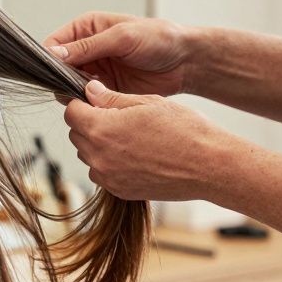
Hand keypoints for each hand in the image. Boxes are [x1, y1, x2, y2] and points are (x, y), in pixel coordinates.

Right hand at [44, 12, 195, 96]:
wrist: (185, 62)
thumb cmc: (159, 39)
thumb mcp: (122, 37)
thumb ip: (89, 46)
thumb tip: (56, 54)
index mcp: (87, 28)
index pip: (55, 43)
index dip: (49, 57)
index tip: (53, 70)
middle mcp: (87, 49)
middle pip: (58, 67)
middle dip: (62, 77)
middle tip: (75, 84)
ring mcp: (95, 70)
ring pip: (69, 84)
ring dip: (74, 91)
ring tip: (90, 92)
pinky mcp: (104, 88)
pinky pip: (86, 97)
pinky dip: (87, 101)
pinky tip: (98, 100)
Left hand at [64, 80, 240, 200]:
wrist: (210, 166)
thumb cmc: (184, 130)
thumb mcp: (147, 103)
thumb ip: (111, 98)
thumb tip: (90, 90)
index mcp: (101, 129)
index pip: (71, 112)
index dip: (81, 103)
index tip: (95, 101)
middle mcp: (98, 156)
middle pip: (76, 134)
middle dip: (89, 123)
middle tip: (116, 117)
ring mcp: (108, 176)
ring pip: (88, 154)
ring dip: (99, 144)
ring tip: (129, 136)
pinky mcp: (119, 190)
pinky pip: (102, 172)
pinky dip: (110, 163)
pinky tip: (135, 154)